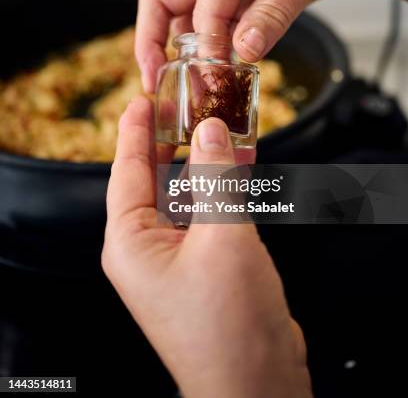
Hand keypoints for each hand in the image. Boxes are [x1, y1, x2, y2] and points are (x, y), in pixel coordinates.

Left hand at [102, 96, 311, 397]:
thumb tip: (211, 130)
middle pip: (157, 178)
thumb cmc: (228, 323)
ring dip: (206, 160)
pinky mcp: (208, 263)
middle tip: (182, 102)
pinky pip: (211, 212)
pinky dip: (225, 185)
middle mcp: (148, 248)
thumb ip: (216, 178)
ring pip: (189, 194)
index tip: (141, 99)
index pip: (127, 171)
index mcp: (131, 242)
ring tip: (219, 121)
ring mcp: (179, 256)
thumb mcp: (221, 237)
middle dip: (172, 140)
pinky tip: (240, 160)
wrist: (260, 383)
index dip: (134, 131)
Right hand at [136, 0, 407, 91]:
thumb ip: (274, 12)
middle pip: (164, 1)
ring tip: (190, 84)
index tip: (217, 74)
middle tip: (153, 80)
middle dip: (152, 41)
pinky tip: (219, 70)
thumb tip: (243, 51)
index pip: (203, 4)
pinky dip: (212, 48)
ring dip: (181, 49)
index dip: (208, 44)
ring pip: (185, 15)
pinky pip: (215, 23)